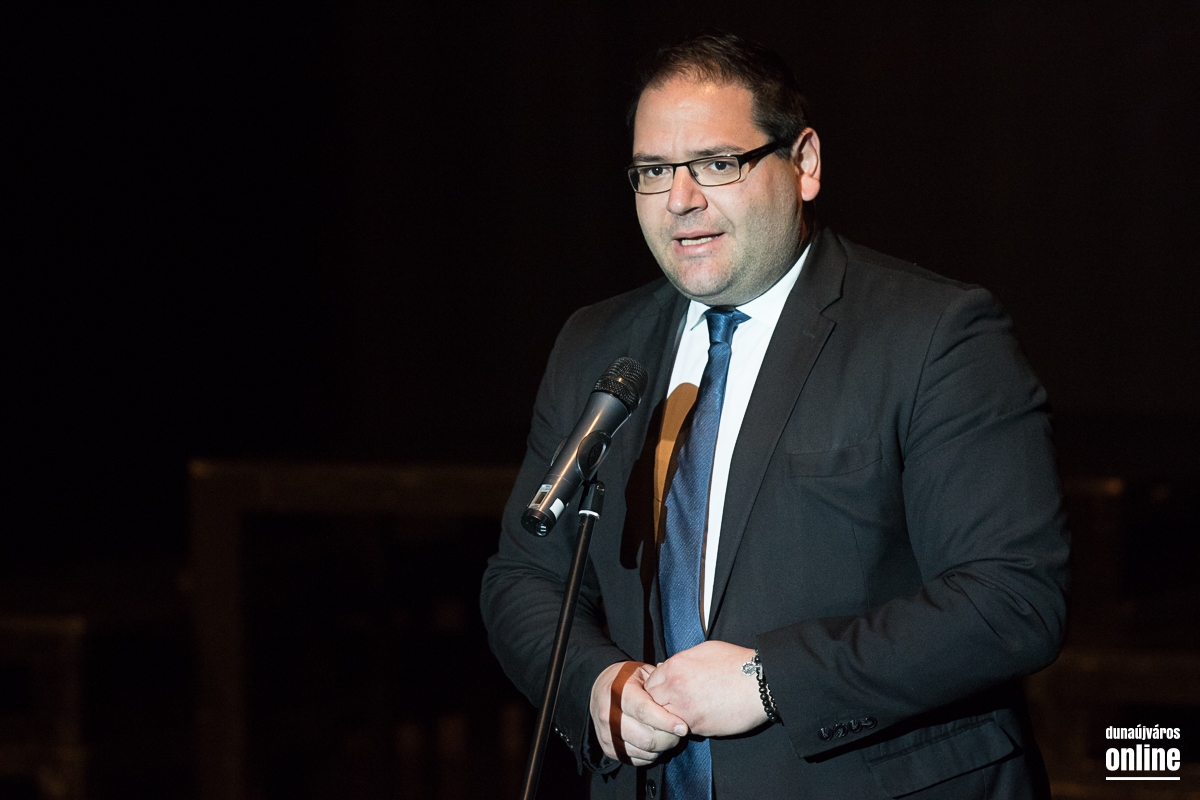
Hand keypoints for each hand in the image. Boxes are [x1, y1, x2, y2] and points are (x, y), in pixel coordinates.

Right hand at [589, 661, 688, 765]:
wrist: (601, 690)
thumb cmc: (628, 680)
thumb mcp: (643, 672)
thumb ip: (660, 685)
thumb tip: (680, 700)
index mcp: (619, 693)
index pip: (644, 711)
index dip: (665, 721)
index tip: (683, 727)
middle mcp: (609, 715)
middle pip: (646, 738)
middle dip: (669, 738)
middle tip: (679, 732)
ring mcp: (607, 735)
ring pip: (643, 751)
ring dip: (662, 747)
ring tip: (669, 735)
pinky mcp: (609, 749)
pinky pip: (638, 759)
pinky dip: (652, 754)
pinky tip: (655, 741)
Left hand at [644, 641, 767, 736]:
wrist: (759, 683)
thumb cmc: (736, 663)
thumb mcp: (704, 650)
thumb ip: (681, 660)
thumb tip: (666, 667)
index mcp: (675, 667)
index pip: (649, 683)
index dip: (656, 688)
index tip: (663, 691)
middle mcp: (675, 689)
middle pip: (652, 703)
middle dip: (658, 704)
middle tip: (670, 705)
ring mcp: (685, 711)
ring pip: (663, 720)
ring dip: (668, 718)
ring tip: (681, 713)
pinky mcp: (698, 727)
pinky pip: (682, 729)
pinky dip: (685, 726)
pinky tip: (697, 718)